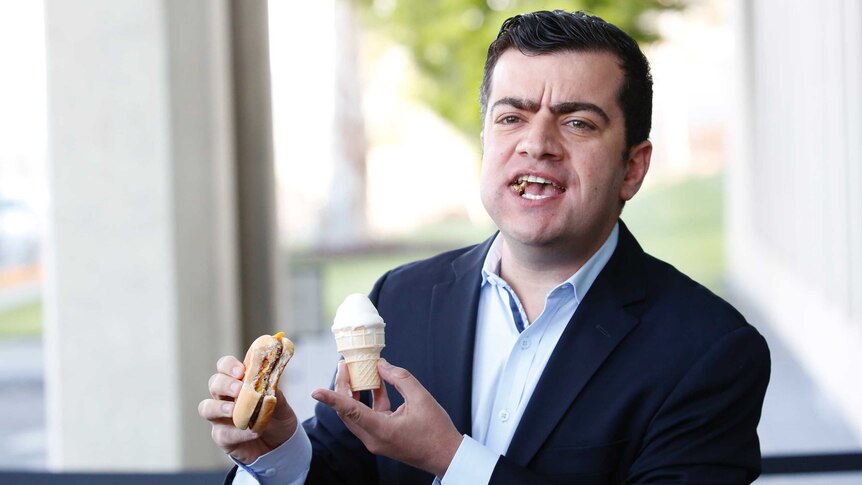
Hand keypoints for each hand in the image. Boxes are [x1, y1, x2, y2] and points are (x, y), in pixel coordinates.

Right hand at [199, 355, 297, 463]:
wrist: (280, 444)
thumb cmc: (276, 417)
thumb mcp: (281, 404)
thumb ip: (274, 392)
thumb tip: (269, 380)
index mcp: (238, 382)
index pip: (225, 366)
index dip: (229, 366)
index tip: (241, 371)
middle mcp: (225, 397)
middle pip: (214, 384)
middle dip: (225, 384)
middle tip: (239, 389)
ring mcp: (220, 418)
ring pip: (206, 408)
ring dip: (220, 407)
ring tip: (235, 410)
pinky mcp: (222, 437)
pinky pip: (222, 433)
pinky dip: (238, 433)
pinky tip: (254, 432)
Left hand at [311, 359, 462, 476]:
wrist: (446, 455)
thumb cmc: (436, 430)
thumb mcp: (421, 398)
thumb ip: (400, 378)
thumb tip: (381, 365)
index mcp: (382, 430)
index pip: (351, 412)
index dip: (332, 399)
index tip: (316, 391)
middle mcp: (374, 438)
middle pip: (347, 412)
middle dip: (342, 387)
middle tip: (344, 365)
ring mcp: (376, 441)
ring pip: (355, 415)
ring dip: (353, 393)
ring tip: (354, 370)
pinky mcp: (380, 439)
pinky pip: (367, 418)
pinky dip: (367, 401)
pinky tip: (374, 383)